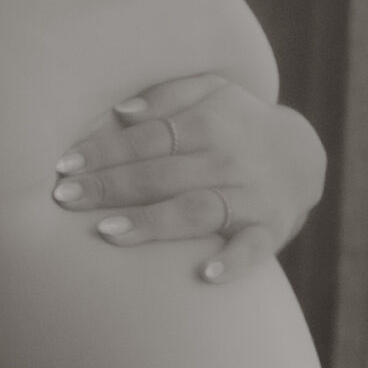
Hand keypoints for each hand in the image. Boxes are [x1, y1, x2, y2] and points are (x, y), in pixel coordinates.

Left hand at [50, 75, 326, 284]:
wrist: (303, 158)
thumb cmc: (236, 124)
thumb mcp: (212, 92)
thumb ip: (167, 95)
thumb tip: (121, 112)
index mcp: (208, 122)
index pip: (148, 137)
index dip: (105, 150)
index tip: (64, 165)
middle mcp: (229, 157)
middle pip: (162, 173)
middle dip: (111, 186)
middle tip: (64, 199)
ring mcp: (251, 196)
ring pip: (196, 210)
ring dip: (153, 222)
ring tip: (108, 232)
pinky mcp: (271, 230)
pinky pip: (252, 249)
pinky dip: (233, 262)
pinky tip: (206, 275)